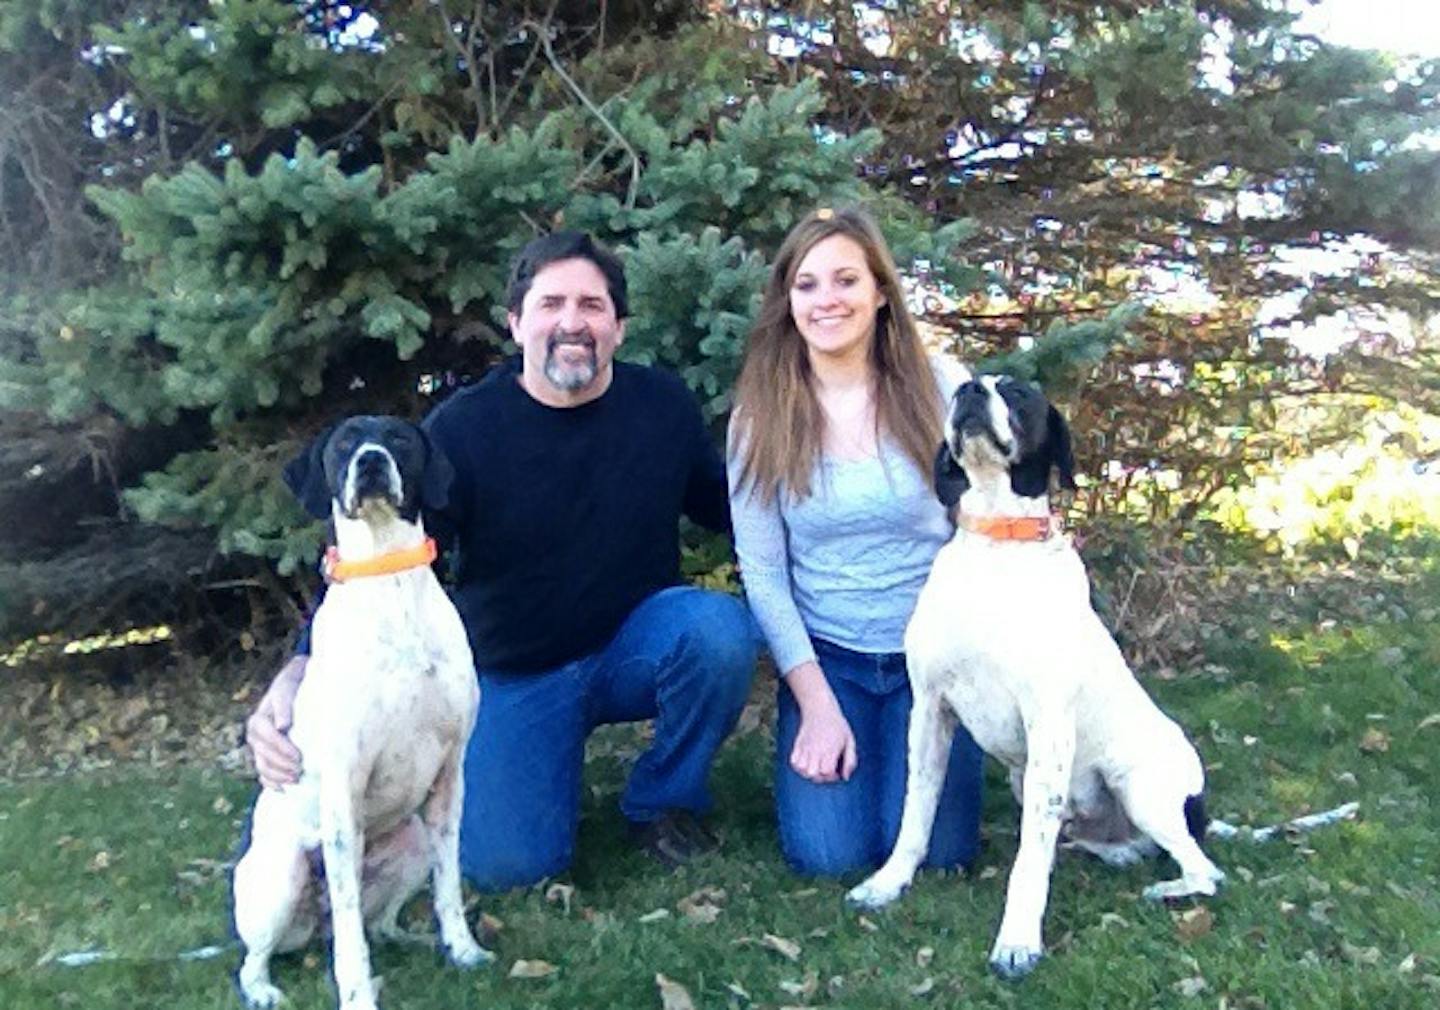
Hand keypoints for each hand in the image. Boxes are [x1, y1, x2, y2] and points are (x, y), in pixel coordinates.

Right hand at [246, 655, 306, 788]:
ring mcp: (259, 748)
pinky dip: (271, 783)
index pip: (267, 738)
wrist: (295, 686)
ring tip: (296, 779)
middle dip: (282, 765)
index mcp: (258, 720)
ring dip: (278, 776)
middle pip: (264, 755)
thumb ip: (284, 706)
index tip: (298, 756)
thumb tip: (282, 726)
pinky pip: (263, 774)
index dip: (282, 749)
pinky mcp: (265, 756)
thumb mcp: (288, 689)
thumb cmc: (293, 686)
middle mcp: (255, 736)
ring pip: (263, 767)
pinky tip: (283, 789)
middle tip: (300, 770)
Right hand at [783, 661, 857, 783]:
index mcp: (830, 749)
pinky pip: (794, 763)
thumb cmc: (837, 725)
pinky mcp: (797, 745)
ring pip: (802, 770)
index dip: (832, 776)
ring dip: (809, 773)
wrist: (819, 708)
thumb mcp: (849, 740)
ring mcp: (805, 748)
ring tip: (816, 767)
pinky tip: (807, 763)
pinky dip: (799, 767)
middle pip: (812, 774)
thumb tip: (846, 777)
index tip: (837, 771)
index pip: (826, 772)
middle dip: (820, 777)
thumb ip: (850, 760)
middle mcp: (816, 750)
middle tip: (827, 770)